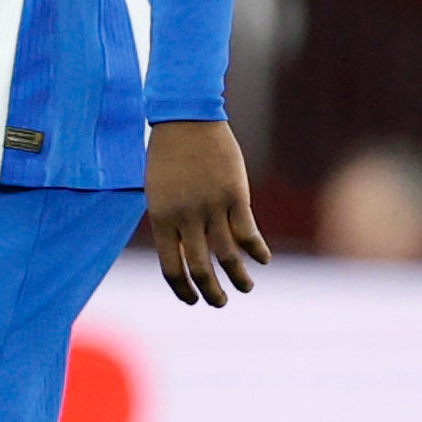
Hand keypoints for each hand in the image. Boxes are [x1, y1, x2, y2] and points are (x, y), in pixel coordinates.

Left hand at [147, 118, 270, 307]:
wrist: (185, 118)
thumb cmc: (168, 156)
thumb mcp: (159, 192)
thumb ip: (170, 223)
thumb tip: (186, 255)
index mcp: (162, 218)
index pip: (171, 267)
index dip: (183, 289)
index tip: (192, 300)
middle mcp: (186, 217)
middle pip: (201, 268)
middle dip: (212, 293)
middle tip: (220, 303)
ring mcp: (211, 206)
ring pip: (229, 255)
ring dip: (238, 277)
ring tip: (245, 288)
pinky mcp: (235, 195)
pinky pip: (248, 232)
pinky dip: (256, 250)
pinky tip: (263, 259)